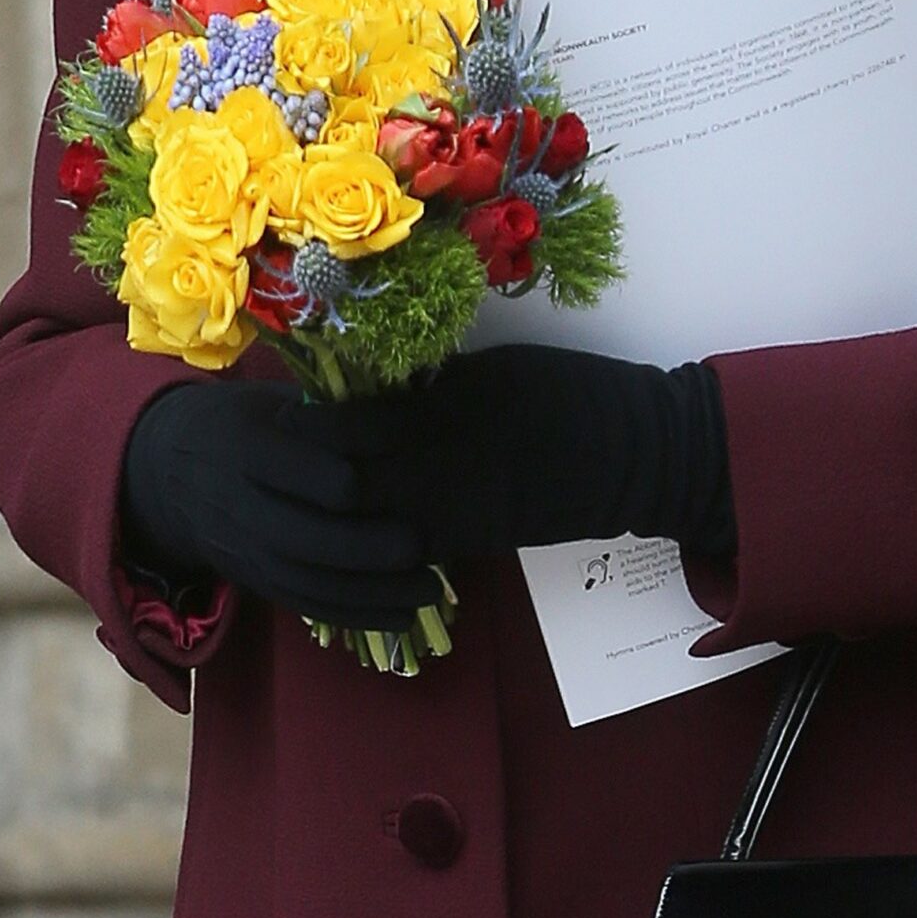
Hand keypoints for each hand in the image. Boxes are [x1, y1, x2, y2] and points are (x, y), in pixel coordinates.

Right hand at [122, 379, 440, 630]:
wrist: (173, 473)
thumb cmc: (242, 422)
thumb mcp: (273, 401)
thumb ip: (327, 412)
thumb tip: (402, 409)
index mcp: (246, 447)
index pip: (300, 471)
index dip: (352, 479)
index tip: (400, 478)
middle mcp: (241, 505)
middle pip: (306, 538)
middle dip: (367, 546)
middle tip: (421, 544)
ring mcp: (247, 552)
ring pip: (310, 582)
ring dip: (373, 593)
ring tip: (430, 589)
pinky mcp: (259, 583)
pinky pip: (308, 606)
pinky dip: (357, 617)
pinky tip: (404, 616)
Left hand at [325, 343, 735, 563]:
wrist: (632, 453)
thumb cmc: (570, 393)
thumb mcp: (494, 370)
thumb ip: (434, 386)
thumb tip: (381, 388)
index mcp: (445, 408)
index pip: (352, 425)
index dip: (309, 427)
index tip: (285, 416)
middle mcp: (442, 462)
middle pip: (345, 482)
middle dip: (310, 478)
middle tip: (285, 465)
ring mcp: (457, 508)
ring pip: (369, 525)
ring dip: (337, 516)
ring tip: (314, 499)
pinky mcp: (476, 541)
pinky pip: (410, 547)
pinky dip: (379, 538)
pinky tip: (369, 522)